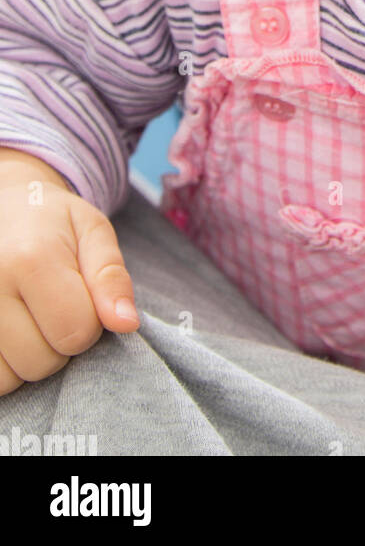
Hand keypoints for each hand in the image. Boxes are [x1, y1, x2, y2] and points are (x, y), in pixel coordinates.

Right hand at [0, 167, 138, 395]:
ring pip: (12, 379)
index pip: (76, 331)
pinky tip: (14, 334)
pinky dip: (7, 366)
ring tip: (31, 319)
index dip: (91, 322)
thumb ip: (111, 278)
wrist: (4, 210)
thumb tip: (127, 324)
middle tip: (54, 307)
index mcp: (30, 260)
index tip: (83, 297)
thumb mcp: (93, 233)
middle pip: (43, 361)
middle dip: (61, 343)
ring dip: (30, 359)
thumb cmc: (54, 224)